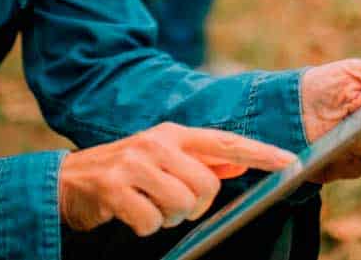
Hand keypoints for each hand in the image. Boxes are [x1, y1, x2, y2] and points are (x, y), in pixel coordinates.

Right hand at [58, 123, 295, 236]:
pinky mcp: (114, 188)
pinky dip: (145, 227)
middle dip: (195, 206)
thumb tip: (238, 162)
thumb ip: (201, 161)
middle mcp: (156, 143)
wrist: (68, 180)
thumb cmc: (124, 171)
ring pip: (182, 205)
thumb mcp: (162, 158)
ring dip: (169, 218)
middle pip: (206, 186)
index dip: (260, 153)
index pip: (226, 142)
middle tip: (174, 205)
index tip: (292, 163)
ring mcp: (134, 164)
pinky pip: (152, 222)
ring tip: (150, 207)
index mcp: (173, 134)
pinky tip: (131, 215)